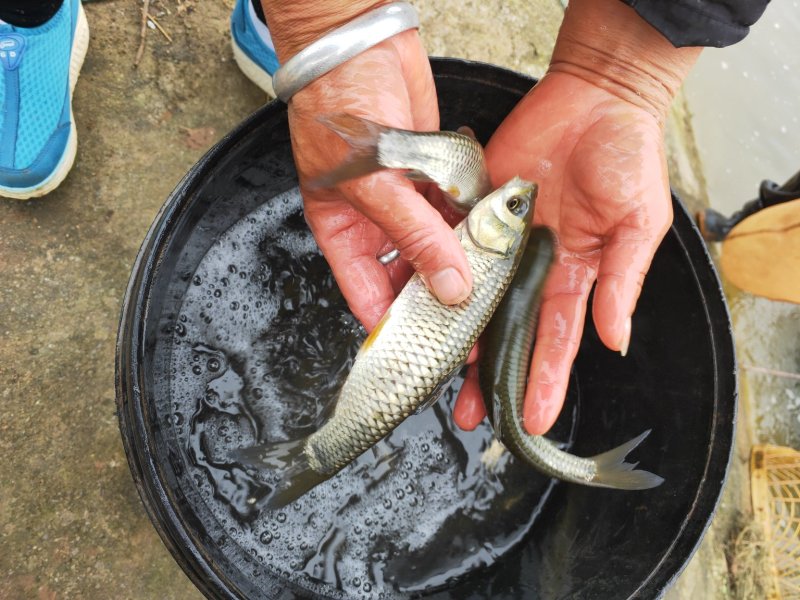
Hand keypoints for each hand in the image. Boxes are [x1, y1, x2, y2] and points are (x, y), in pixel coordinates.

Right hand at [286, 31, 472, 329]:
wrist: (363, 43)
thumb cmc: (339, 106)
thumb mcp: (372, 184)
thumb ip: (415, 237)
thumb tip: (449, 286)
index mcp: (344, 231)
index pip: (368, 294)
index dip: (394, 326)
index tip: (424, 352)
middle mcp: (377, 220)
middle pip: (410, 274)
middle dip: (438, 297)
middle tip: (470, 325)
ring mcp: (409, 198)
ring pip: (440, 243)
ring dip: (463, 260)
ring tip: (491, 289)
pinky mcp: (436, 175)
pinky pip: (459, 210)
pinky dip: (475, 223)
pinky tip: (495, 241)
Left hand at [453, 0, 700, 434]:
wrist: (595, 97)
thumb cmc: (628, 156)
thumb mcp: (637, 224)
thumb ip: (622, 282)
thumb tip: (615, 339)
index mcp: (573, 275)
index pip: (556, 340)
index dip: (544, 381)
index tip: (533, 420)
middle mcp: (532, 267)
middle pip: (505, 332)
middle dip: (490, 377)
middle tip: (468, 417)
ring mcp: (499, 242)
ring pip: (471, 300)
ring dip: (454, 338)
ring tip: (435, 377)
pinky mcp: (474, 211)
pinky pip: (450, 249)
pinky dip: (432, 276)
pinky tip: (414, 306)